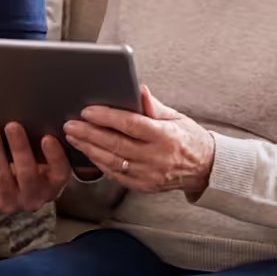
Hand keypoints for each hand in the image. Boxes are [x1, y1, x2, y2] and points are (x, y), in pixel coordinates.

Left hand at [0, 122, 72, 212]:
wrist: (2, 187)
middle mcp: (33, 198)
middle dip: (19, 148)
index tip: (47, 137)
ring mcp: (10, 202)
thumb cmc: (25, 163)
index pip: (59, 173)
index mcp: (52, 185)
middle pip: (27, 174)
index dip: (55, 156)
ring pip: (2, 176)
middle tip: (12, 126)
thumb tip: (34, 113)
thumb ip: (40, 143)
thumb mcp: (39, 157)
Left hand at [63, 87, 215, 197]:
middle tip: (71, 124)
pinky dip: (100, 164)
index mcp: (164, 135)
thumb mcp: (176, 116)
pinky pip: (117, 175)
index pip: (130, 124)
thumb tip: (139, 89)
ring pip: (112, 161)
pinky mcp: (144, 186)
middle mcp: (156, 156)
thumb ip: (154, 106)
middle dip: (89, 133)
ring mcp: (149, 174)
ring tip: (74, 137)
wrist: (205, 168)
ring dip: (89, 148)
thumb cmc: (189, 138)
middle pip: (116, 144)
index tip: (88, 111)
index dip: (107, 117)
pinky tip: (89, 153)